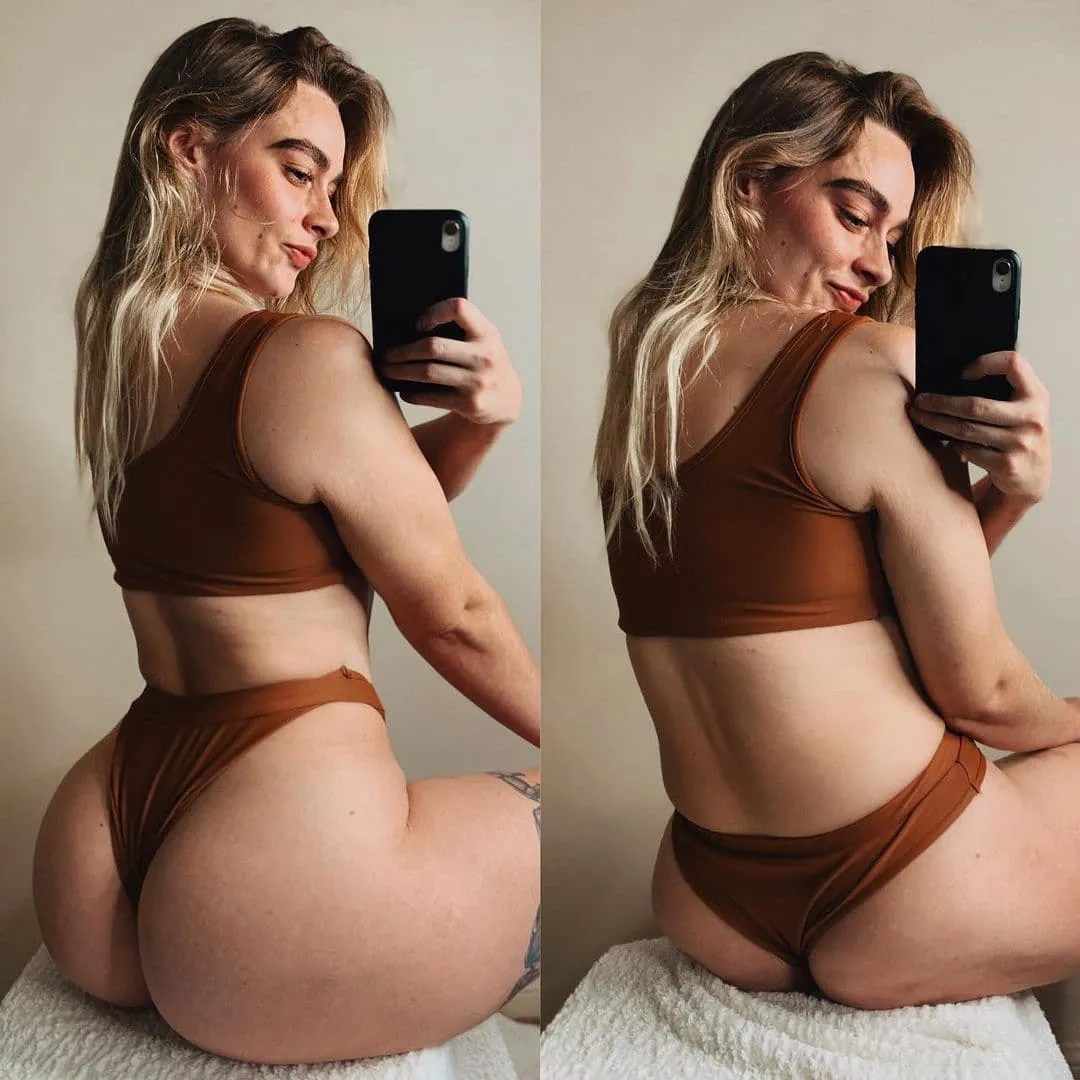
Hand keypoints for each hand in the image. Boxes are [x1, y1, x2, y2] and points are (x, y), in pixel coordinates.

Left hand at [380, 298, 521, 425]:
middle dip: (403, 351)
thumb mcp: (483, 341)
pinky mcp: (471, 405)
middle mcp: (486, 356)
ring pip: (428, 373)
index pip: (460, 309)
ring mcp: (479, 382)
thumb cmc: (484, 363)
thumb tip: (407, 328)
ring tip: (386, 370)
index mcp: (488, 333)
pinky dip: (413, 394)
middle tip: (385, 354)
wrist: (507, 401)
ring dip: (401, 371)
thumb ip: (460, 330)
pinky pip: (432, 397)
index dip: (435, 312)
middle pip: (433, 347)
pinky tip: (403, 390)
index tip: (418, 325)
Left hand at [908, 350, 1050, 503]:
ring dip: (937, 423)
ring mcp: (1021, 443)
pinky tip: (943, 440)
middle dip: (941, 402)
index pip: (1014, 364)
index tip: (961, 371)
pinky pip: (969, 451)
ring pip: (966, 429)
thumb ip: (1002, 393)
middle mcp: (1033, 418)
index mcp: (1037, 396)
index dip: (986, 362)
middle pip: (975, 404)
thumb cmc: (1019, 435)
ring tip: (920, 416)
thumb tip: (949, 380)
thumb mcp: (1021, 410)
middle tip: (919, 400)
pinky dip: (953, 445)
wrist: (1034, 478)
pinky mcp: (1007, 466)